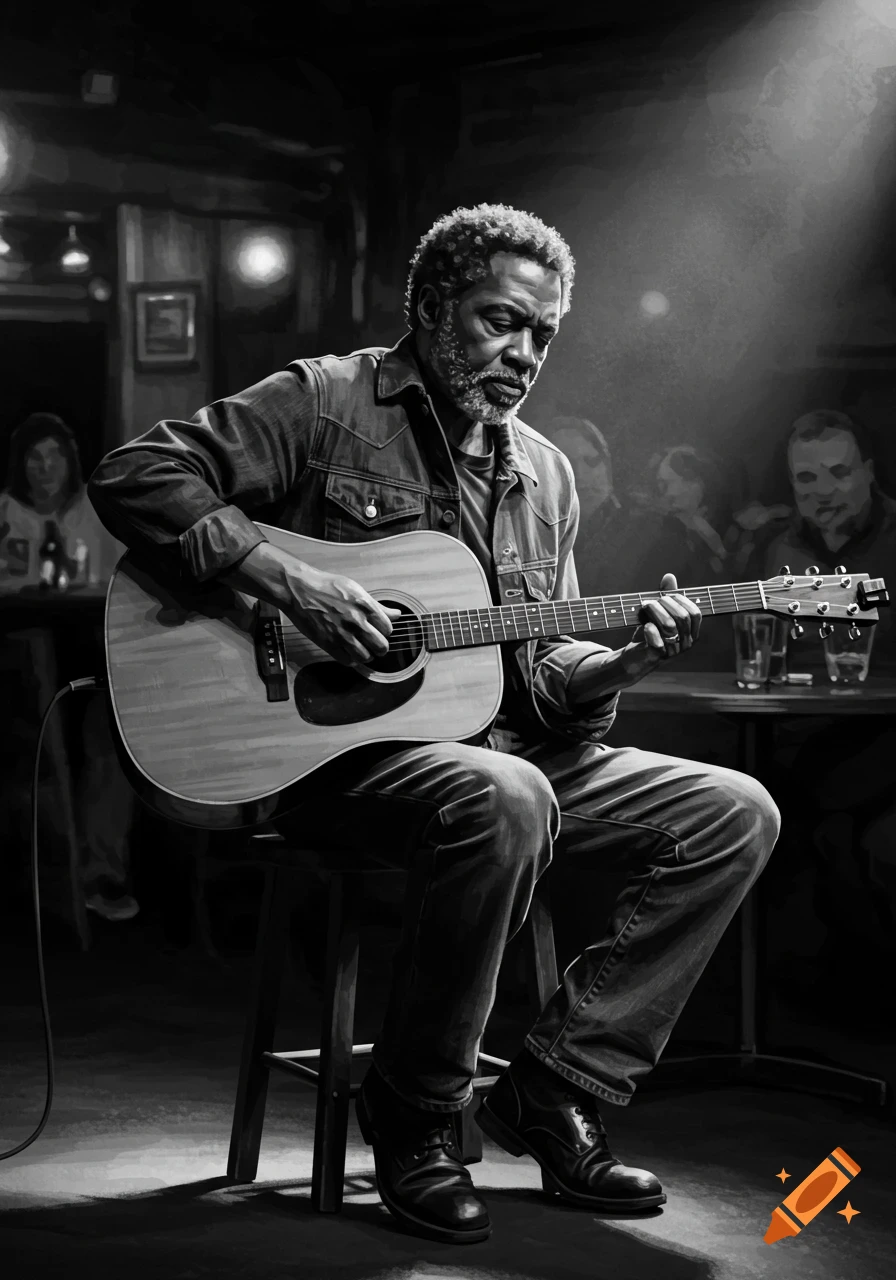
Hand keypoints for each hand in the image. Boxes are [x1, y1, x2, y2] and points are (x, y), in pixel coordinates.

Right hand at [285, 562, 401, 667]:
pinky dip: (350, 659)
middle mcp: (356, 621)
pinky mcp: (328, 643)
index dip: (385, 631)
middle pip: (381, 646)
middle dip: (380, 647)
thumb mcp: (356, 590)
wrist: (299, 590)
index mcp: (365, 606)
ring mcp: (342, 634)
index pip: (388, 629)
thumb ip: (377, 606)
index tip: (379, 630)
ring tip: (362, 649)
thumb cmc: (327, 586)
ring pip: (365, 657)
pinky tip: (348, 652)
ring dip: (366, 655)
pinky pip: (347, 661)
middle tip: (375, 645)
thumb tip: (397, 614)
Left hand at [628, 572, 701, 671]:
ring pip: (669, 626)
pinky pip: (657, 642)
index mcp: (691, 633)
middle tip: (650, 601)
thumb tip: (669, 576)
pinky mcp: (656, 657)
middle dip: (665, 604)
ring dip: (655, 612)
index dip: (681, 601)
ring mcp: (672, 651)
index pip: (695, 613)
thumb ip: (667, 596)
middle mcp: (685, 643)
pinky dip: (650, 629)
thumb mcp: (659, 613)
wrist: (633, 658)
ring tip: (643, 607)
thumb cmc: (649, 634)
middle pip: (682, 617)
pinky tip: (645, 625)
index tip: (665, 596)